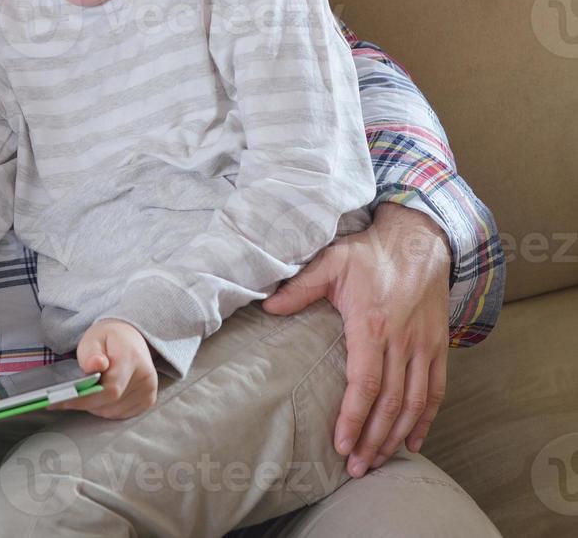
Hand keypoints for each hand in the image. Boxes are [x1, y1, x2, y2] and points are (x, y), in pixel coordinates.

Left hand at [50, 319, 157, 418]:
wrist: (131, 338)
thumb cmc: (109, 338)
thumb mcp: (94, 338)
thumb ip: (91, 352)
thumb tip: (94, 365)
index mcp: (131, 359)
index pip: (110, 389)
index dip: (85, 398)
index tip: (61, 401)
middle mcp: (145, 377)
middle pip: (110, 403)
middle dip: (86, 402)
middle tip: (67, 396)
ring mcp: (149, 391)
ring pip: (113, 412)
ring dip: (95, 407)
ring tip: (86, 392)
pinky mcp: (148, 401)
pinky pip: (120, 414)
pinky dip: (106, 409)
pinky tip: (99, 396)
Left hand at [263, 202, 449, 476]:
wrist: (420, 239)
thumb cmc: (369, 252)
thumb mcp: (330, 261)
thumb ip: (299, 287)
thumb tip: (267, 307)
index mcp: (373, 325)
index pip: (365, 383)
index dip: (353, 417)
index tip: (340, 443)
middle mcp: (403, 342)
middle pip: (391, 403)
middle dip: (373, 439)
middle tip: (355, 467)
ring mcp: (424, 346)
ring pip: (415, 403)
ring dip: (396, 437)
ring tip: (376, 461)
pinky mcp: (438, 346)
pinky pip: (436, 391)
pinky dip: (426, 420)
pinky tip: (412, 442)